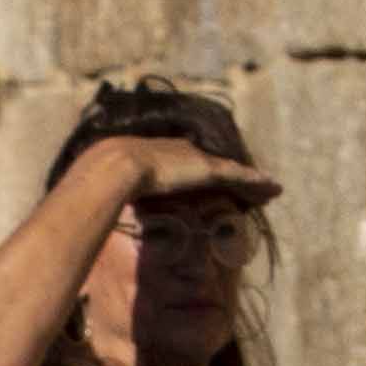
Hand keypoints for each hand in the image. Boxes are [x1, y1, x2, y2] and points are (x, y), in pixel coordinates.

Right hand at [96, 133, 280, 218]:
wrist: (113, 168)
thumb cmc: (105, 181)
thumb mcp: (111, 191)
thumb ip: (109, 199)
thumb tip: (92, 213)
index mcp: (163, 154)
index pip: (191, 163)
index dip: (206, 174)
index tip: (215, 183)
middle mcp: (184, 152)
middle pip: (216, 164)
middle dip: (233, 175)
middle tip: (251, 186)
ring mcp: (196, 160)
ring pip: (232, 171)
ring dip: (251, 181)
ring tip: (269, 190)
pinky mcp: (209, 170)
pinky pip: (240, 178)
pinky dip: (257, 184)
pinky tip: (273, 190)